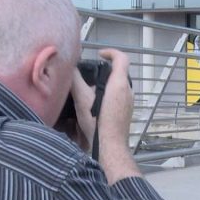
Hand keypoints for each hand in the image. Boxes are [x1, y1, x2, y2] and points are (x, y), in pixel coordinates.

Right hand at [71, 49, 140, 179]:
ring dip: (104, 85)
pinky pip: (118, 97)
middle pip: (118, 73)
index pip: (121, 58)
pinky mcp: (126, 112)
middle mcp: (128, 92)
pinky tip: (93, 107)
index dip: (111, 52)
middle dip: (103, 72)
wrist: (110, 146)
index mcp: (120, 84)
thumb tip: (70, 68)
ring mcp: (129, 103)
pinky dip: (107, 96)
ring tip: (87, 93)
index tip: (99, 54)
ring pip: (117, 86)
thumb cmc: (97, 122)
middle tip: (88, 76)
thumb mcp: (82, 99)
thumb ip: (75, 81)